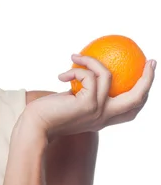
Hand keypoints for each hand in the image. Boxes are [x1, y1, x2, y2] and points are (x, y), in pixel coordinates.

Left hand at [18, 54, 155, 140]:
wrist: (35, 127)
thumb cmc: (48, 113)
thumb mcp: (71, 102)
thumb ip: (83, 93)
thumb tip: (89, 70)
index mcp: (103, 118)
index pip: (131, 108)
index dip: (143, 92)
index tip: (146, 73)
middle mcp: (104, 117)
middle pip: (136, 98)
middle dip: (147, 78)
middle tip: (150, 61)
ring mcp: (98, 111)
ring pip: (107, 76)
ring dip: (89, 61)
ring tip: (75, 57)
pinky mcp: (87, 104)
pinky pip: (87, 76)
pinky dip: (75, 70)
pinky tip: (61, 76)